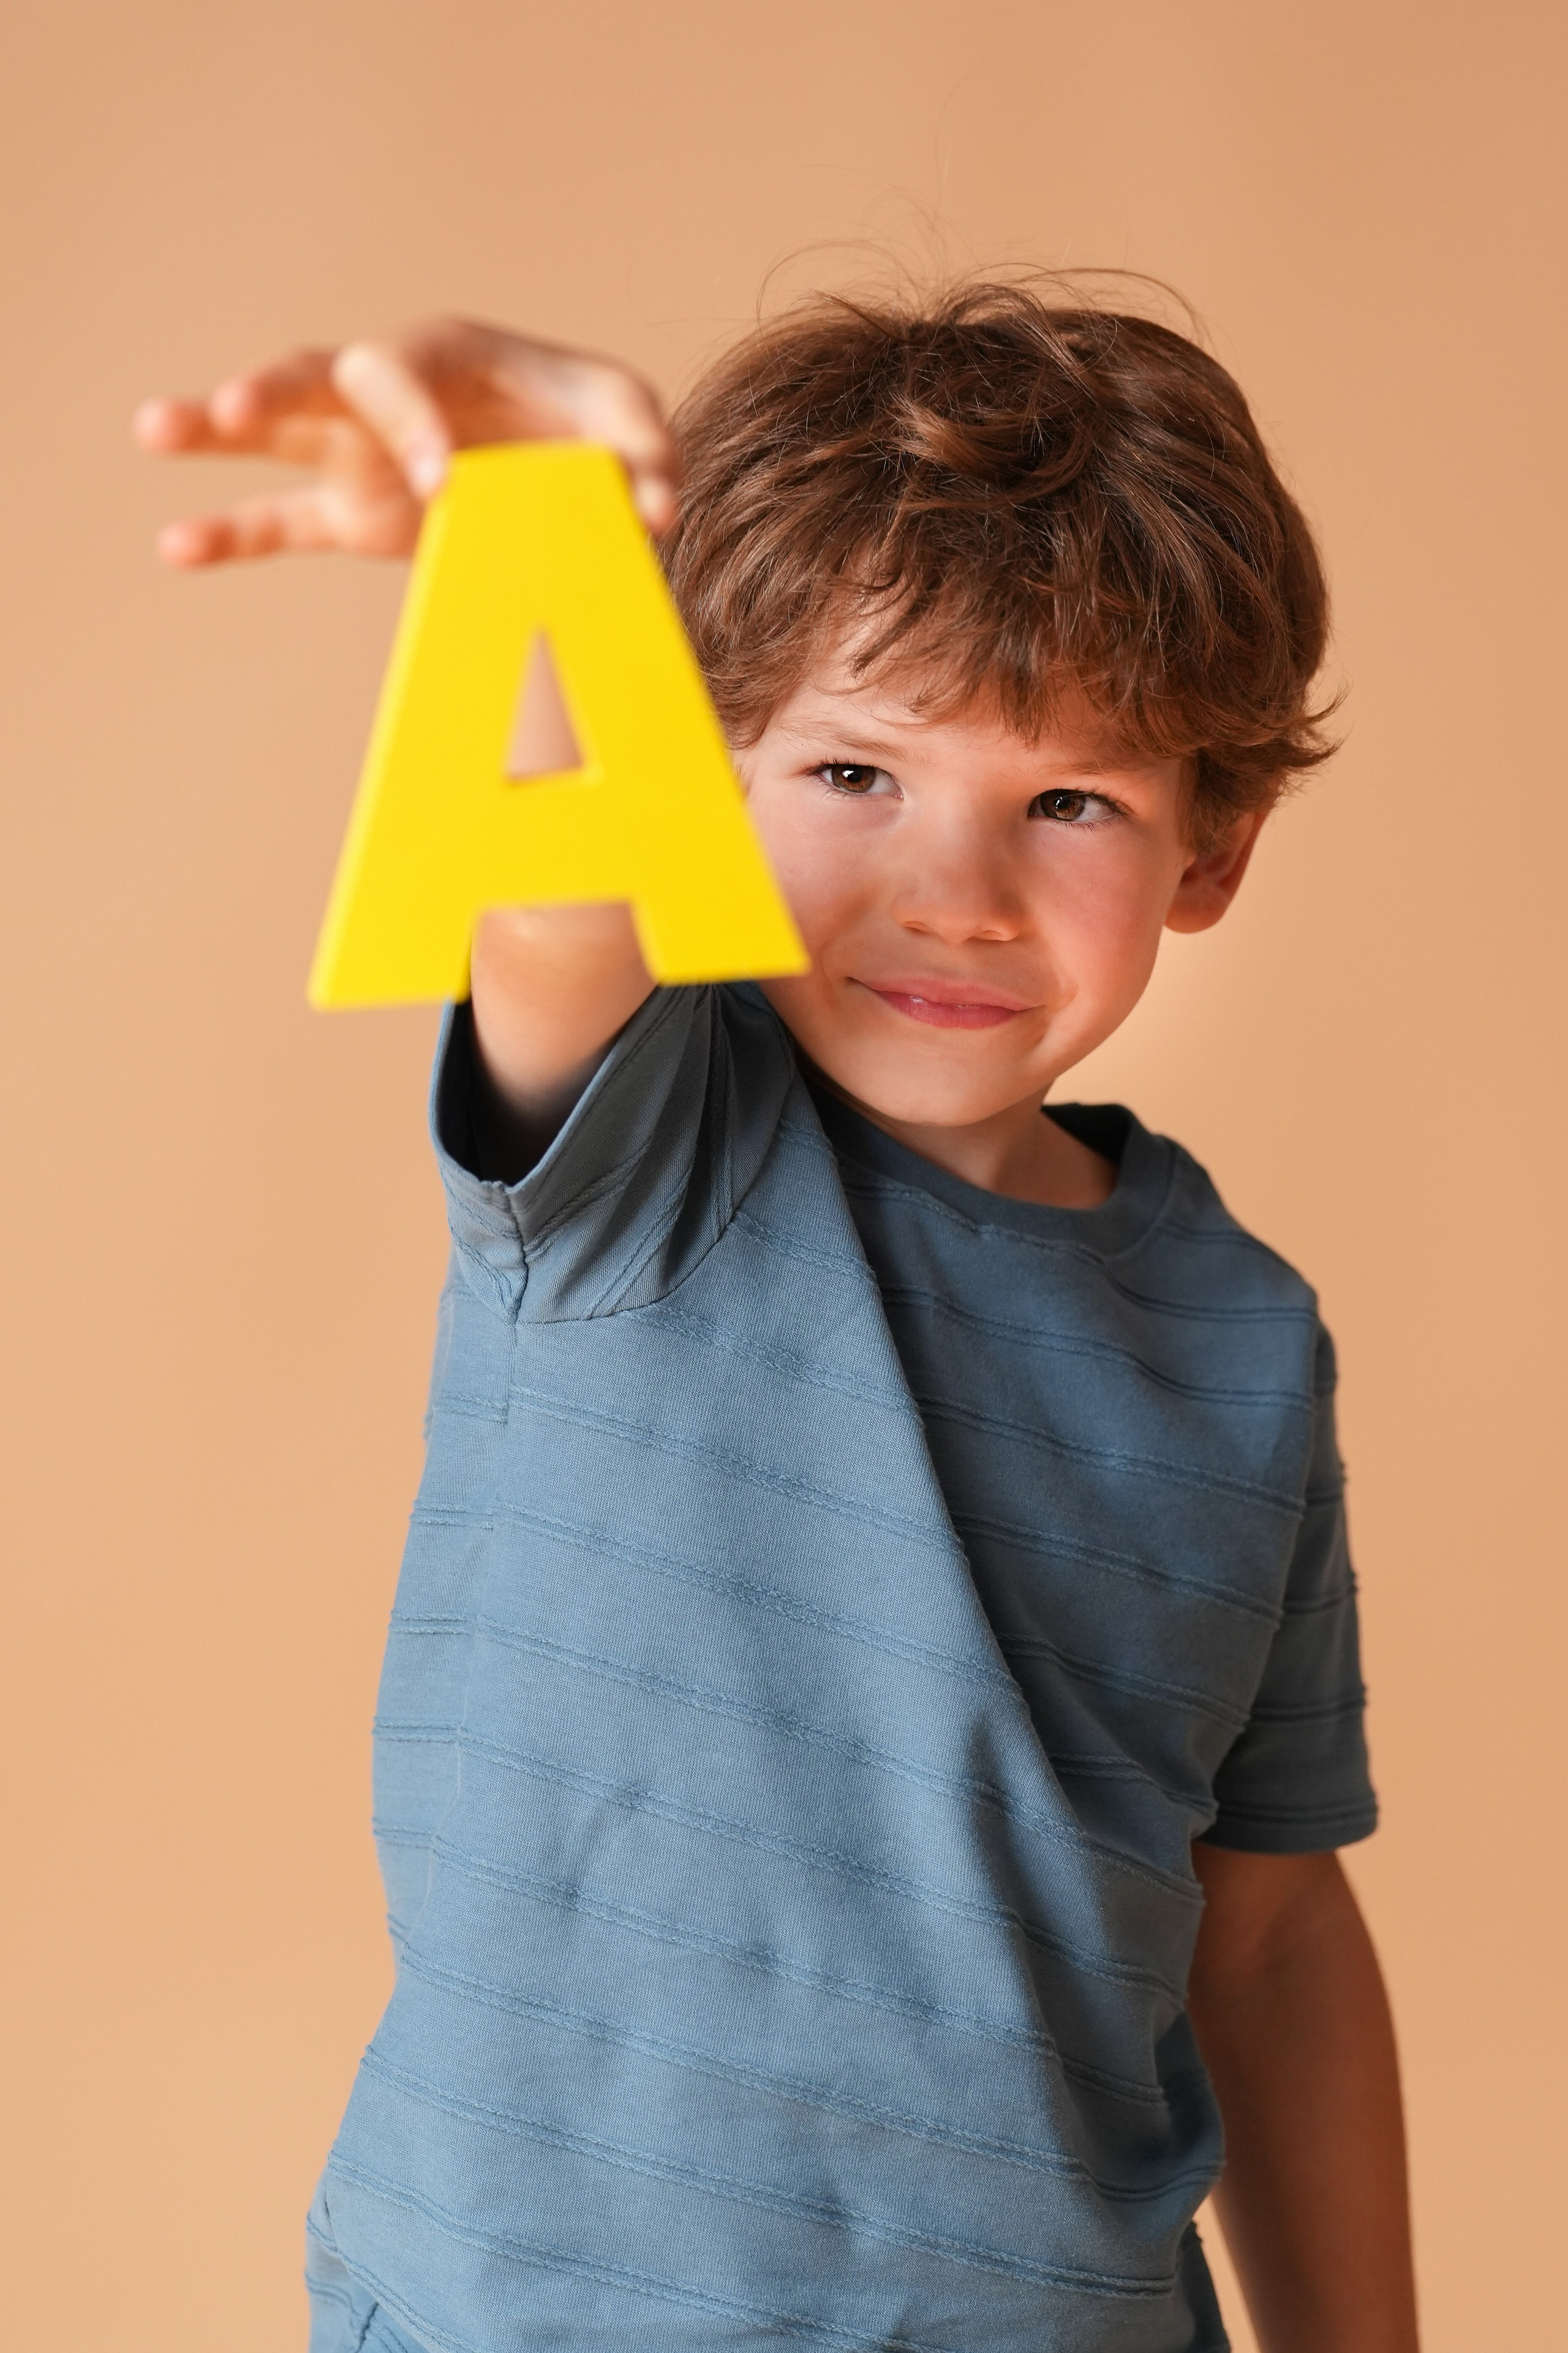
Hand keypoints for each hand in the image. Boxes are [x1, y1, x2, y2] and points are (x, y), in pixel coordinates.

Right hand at [134, 316, 679, 566]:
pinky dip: (229, 534)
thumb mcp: (632, 423)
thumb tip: (655, 514)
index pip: (408, 373)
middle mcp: (388, 394)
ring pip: (273, 431)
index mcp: (449, 355)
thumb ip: (647, 456)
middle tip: (231, 410)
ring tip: (153, 427)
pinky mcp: (352, 512)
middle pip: (314, 374)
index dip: (415, 422)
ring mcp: (359, 452)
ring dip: (213, 429)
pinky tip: (175, 548)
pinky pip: (278, 520)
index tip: (440, 481)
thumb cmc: (594, 424)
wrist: (575, 463)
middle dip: (272, 390)